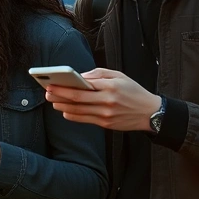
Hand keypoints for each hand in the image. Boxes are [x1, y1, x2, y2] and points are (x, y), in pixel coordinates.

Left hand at [44, 68, 161, 131]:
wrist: (150, 113)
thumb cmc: (133, 91)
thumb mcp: (118, 76)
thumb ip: (98, 74)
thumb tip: (79, 77)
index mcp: (110, 86)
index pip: (83, 86)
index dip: (65, 86)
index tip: (52, 83)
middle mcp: (107, 101)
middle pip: (77, 99)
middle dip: (59, 95)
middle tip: (47, 92)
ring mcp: (106, 114)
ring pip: (78, 111)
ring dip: (62, 106)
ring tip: (52, 101)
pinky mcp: (106, 124)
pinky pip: (85, 120)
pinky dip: (72, 115)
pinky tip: (64, 111)